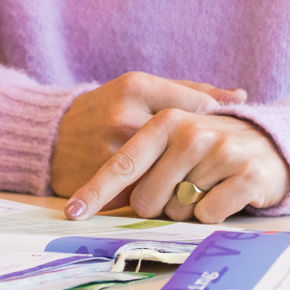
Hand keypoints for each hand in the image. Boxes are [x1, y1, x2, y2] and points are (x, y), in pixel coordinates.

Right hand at [49, 72, 248, 199]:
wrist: (48, 136)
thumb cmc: (104, 109)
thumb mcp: (141, 89)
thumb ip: (190, 91)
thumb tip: (240, 96)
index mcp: (137, 87)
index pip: (199, 106)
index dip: (215, 125)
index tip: (221, 134)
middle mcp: (125, 117)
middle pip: (188, 145)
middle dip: (205, 160)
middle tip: (219, 170)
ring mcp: (113, 150)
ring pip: (169, 176)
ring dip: (185, 185)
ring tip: (198, 188)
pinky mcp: (104, 179)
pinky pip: (144, 194)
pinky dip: (160, 199)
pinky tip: (170, 202)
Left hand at [65, 104, 289, 222]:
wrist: (273, 143)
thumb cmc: (211, 148)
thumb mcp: (174, 142)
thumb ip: (140, 164)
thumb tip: (99, 200)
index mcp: (165, 121)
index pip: (123, 164)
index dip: (96, 191)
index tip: (72, 213)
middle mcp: (190, 132)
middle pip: (147, 200)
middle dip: (159, 206)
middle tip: (182, 190)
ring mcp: (220, 151)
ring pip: (178, 210)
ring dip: (188, 210)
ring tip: (208, 186)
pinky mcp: (247, 174)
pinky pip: (208, 215)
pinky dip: (213, 214)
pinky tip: (228, 194)